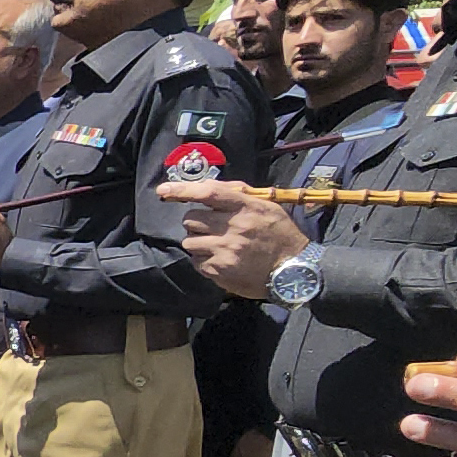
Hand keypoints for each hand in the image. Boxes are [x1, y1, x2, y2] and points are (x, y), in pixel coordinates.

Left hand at [158, 178, 310, 298]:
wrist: (294, 270)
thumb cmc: (279, 234)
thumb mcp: (266, 206)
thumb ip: (238, 194)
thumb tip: (206, 187)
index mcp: (246, 208)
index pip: (208, 193)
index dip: (182, 190)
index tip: (163, 191)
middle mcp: (233, 227)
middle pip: (191, 219)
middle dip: (196, 223)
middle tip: (211, 228)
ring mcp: (225, 250)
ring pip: (189, 241)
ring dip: (197, 242)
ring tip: (216, 245)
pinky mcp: (219, 270)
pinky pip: (196, 261)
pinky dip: (203, 260)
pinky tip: (220, 259)